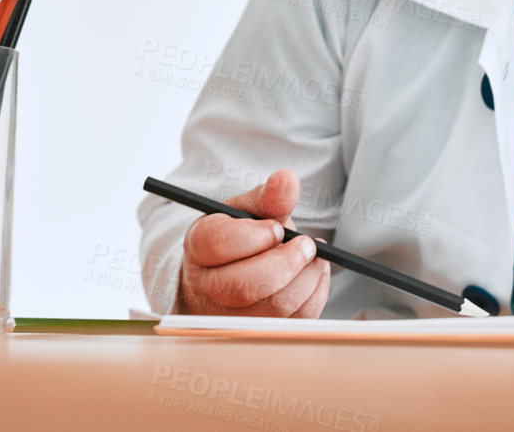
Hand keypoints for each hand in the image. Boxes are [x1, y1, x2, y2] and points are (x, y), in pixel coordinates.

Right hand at [174, 169, 331, 317]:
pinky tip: (313, 274)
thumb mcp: (246, 211)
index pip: (220, 244)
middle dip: (288, 261)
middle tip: (307, 243)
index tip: (277, 228)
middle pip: (247, 285)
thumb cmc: (237, 238)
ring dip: (307, 277)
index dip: (257, 235)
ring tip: (313, 256)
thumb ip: (266, 197)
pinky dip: (315, 294)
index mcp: (198, 247)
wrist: (227, 274)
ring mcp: (229, 318)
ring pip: (275, 308)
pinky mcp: (258, 334)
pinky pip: (295, 322)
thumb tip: (287, 180)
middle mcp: (206, 287)